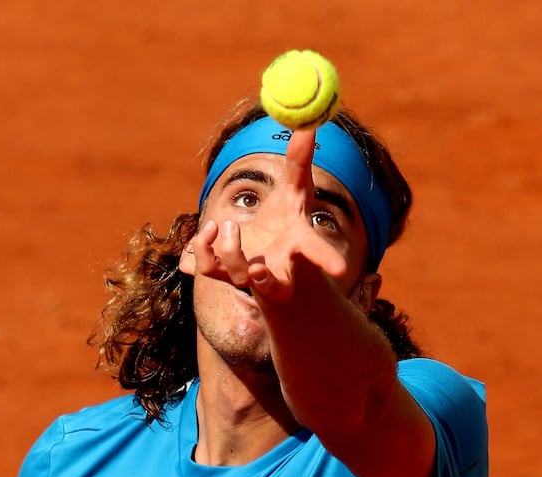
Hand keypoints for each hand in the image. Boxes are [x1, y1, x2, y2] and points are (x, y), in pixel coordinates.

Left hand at [188, 130, 347, 302]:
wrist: (265, 250)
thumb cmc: (287, 221)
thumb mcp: (295, 190)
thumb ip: (300, 161)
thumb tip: (308, 126)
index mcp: (297, 247)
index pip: (317, 254)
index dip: (327, 260)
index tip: (341, 269)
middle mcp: (274, 269)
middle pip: (273, 286)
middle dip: (263, 279)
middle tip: (252, 256)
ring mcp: (245, 275)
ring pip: (232, 273)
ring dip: (227, 248)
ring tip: (229, 223)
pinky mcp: (220, 274)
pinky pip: (202, 267)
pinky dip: (199, 246)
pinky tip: (210, 229)